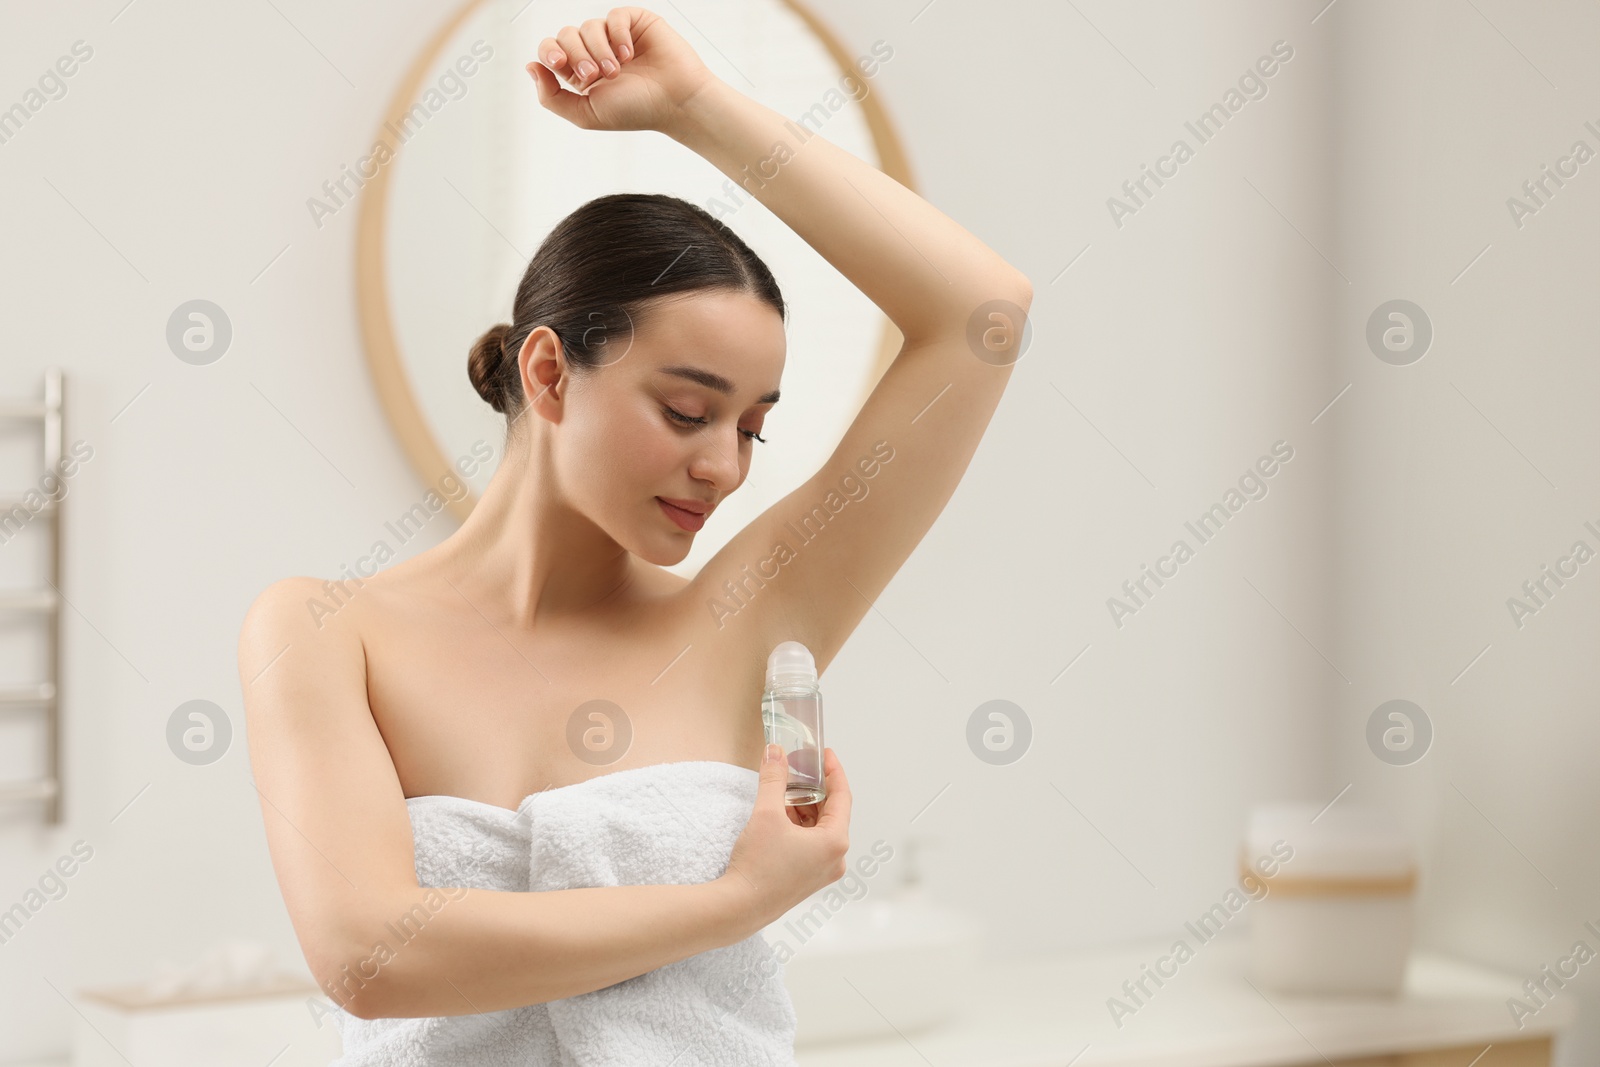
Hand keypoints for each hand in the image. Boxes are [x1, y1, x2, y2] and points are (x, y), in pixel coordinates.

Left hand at [527, 7, 718, 134]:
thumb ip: (552, 97)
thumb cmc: (637, 111)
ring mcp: (614, 36)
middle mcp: (595, 52)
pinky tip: (630, 54)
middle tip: (596, 75)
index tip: (560, 64)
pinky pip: (613, 17)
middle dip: (577, 54)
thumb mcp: (586, 114)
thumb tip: (530, 68)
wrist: (675, 102)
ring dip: (600, 50)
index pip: (550, 51)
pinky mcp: (634, 23)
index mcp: (580, 74)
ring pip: (588, 26)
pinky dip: (618, 35)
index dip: (550, 52)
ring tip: (618, 70)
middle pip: (565, 35)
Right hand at [722, 746, 850, 931]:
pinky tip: (780, 814)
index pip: (842, 796)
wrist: (740, 907)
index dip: (834, 771)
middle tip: (798, 768)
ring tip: (784, 790)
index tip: (824, 754)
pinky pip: (811, 843)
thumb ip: (774, 779)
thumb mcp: (766, 814)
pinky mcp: (808, 878)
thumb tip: (775, 752)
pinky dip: (799, 825)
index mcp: (835, 842)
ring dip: (804, 807)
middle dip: (814, 788)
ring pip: (820, 828)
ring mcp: (823, 871)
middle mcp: (835, 858)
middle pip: (831, 812)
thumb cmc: (758, 865)